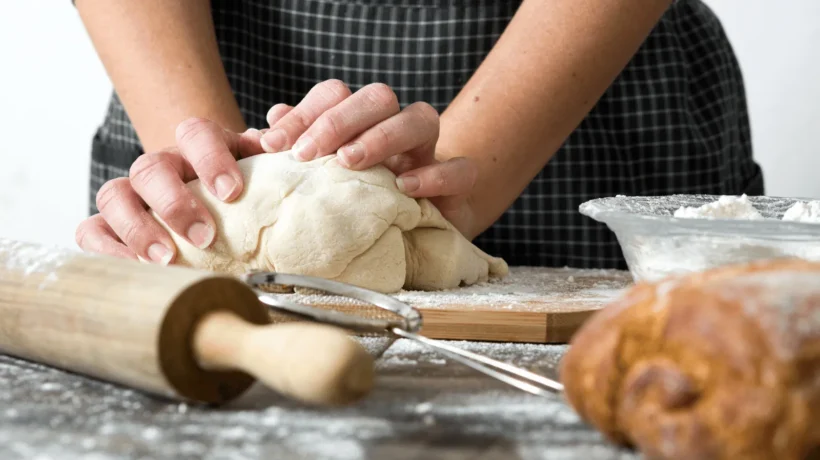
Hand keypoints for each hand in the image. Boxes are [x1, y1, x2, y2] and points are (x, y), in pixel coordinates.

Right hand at [75, 119, 264, 262]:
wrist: (216, 209)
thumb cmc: (241, 196)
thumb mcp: (263, 175)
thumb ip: (274, 154)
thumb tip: (279, 134)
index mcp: (198, 149)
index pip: (196, 133)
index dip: (210, 158)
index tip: (231, 191)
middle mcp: (161, 167)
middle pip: (150, 167)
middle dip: (175, 202)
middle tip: (205, 236)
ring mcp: (131, 195)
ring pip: (114, 195)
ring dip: (139, 228)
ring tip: (168, 259)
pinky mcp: (109, 226)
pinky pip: (92, 231)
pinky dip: (108, 249)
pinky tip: (137, 268)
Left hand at [259, 79, 478, 235]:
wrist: (421, 238)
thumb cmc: (364, 207)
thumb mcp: (323, 183)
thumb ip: (297, 157)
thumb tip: (260, 134)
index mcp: (362, 124)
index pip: (335, 95)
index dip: (302, 114)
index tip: (272, 145)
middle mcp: (397, 130)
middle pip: (378, 96)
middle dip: (338, 120)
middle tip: (306, 153)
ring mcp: (429, 154)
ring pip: (421, 118)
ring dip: (382, 135)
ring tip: (349, 161)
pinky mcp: (458, 186)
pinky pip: (460, 169)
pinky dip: (434, 175)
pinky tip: (405, 188)